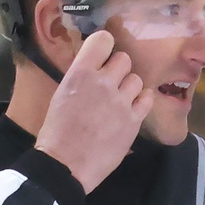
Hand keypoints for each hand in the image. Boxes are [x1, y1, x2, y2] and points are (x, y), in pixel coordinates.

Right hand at [34, 29, 152, 192]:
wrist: (66, 164)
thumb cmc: (57, 132)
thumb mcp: (62, 95)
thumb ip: (81, 78)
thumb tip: (95, 68)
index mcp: (80, 73)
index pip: (102, 40)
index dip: (104, 46)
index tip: (102, 56)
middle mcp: (103, 82)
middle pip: (124, 59)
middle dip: (118, 69)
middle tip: (110, 83)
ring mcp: (121, 101)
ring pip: (137, 79)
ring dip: (129, 87)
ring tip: (120, 100)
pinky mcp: (134, 120)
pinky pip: (147, 98)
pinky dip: (142, 101)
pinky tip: (132, 108)